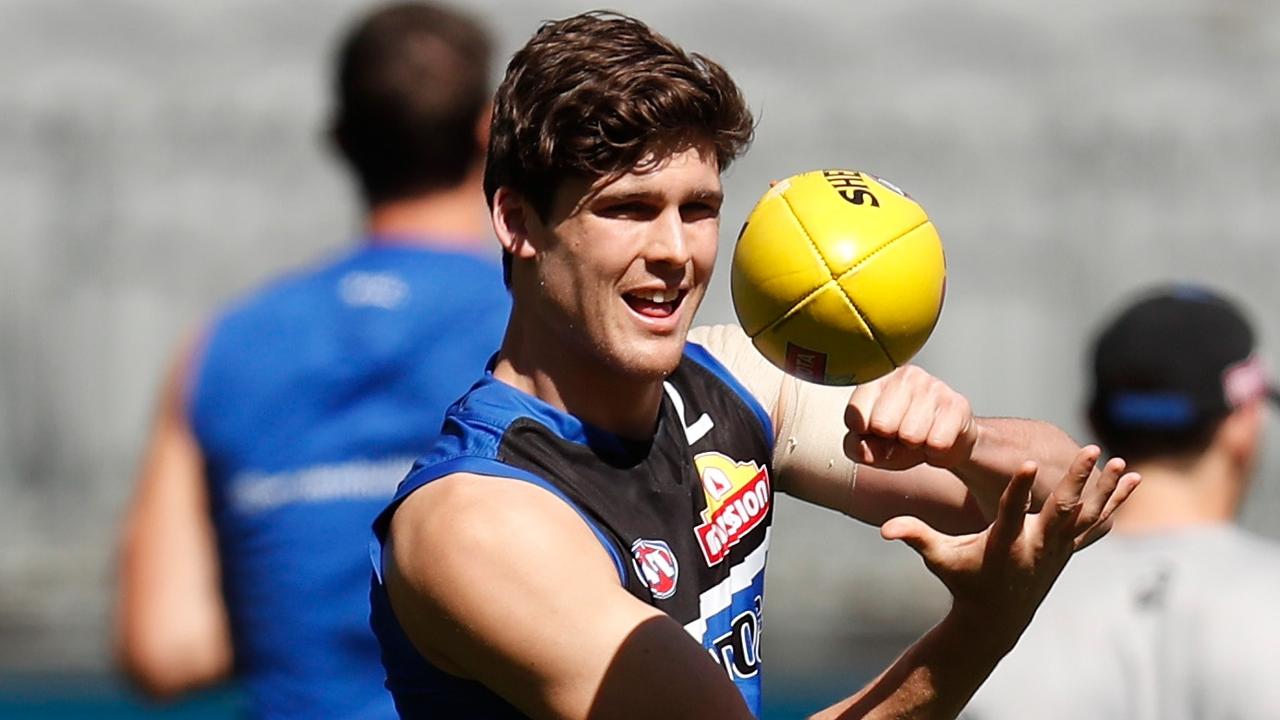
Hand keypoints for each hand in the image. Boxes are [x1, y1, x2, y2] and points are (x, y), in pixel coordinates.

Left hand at [843, 365, 976, 470]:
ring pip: (911, 435)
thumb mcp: (871, 445)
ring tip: (919, 434)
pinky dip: (935, 450)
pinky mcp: (957, 404)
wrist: (946, 441)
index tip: (873, 430)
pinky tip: (936, 435)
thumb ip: (856, 447)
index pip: (855, 415)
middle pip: (883, 424)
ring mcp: (933, 386)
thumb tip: (859, 446)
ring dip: (915, 444)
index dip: (863, 433)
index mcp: (876, 379)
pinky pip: (937, 442)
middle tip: (900, 433)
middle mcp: (904, 375)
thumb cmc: (903, 437)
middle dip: (891, 439)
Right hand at [880, 446, 1140, 640]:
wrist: (996, 617)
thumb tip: (884, 529)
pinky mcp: (1068, 549)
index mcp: (1003, 545)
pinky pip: (1096, 522)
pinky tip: (1131, 479)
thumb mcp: (938, 559)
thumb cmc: (962, 580)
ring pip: (1086, 515)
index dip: (1019, 488)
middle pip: (1060, 510)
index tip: (1028, 462)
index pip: (1012, 513)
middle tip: (1089, 452)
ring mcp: (1057, 549)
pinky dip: (1114, 502)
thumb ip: (915, 538)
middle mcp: (1036, 547)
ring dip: (1105, 490)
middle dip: (1076, 481)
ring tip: (1121, 463)